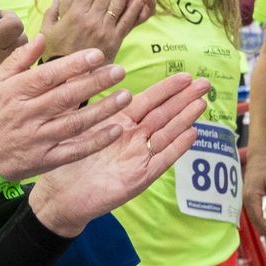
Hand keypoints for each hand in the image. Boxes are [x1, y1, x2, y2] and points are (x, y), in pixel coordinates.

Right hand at [0, 38, 139, 181]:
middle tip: (120, 71)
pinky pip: (75, 150)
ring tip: (125, 96)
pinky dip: (96, 141)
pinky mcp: (47, 160)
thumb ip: (18, 59)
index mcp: (15, 93)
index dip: (74, 65)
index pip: (48, 76)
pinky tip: (116, 129)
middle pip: (66, 97)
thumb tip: (42, 37)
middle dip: (95, 83)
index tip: (98, 55)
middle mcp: (27, 115)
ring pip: (75, 123)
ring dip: (103, 110)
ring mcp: (38, 139)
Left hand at [30, 73, 209, 236]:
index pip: (148, 100)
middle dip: (184, 98)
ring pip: (167, 134)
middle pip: (163, 114)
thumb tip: (89, 69)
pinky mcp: (139, 177)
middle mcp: (133, 138)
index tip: (185, 75)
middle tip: (204, 83)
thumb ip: (88, 100)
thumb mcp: (77, 125)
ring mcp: (138, 157)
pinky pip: (162, 160)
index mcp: (119, 123)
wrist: (60, 196)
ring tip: (201, 102)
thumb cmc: (67, 160)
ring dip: (185, 118)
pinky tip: (192, 134)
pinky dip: (177, 147)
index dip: (167, 88)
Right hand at [40, 0, 156, 61]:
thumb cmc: (55, 54)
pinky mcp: (115, 41)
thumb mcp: (47, 32)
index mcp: (73, 15)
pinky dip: (134, 8)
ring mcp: (104, 30)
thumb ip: (51, 13)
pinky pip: (127, 20)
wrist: (68, 78)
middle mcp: (90, 20)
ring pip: (118, 3)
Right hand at [242, 149, 265, 241]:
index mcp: (251, 196)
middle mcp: (245, 199)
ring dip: (260, 227)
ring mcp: (245, 199)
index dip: (264, 227)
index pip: (257, 216)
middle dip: (262, 231)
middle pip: (254, 219)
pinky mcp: (248, 198)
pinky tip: (264, 227)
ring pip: (252, 217)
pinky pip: (253, 213)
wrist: (257, 159)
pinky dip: (258, 221)